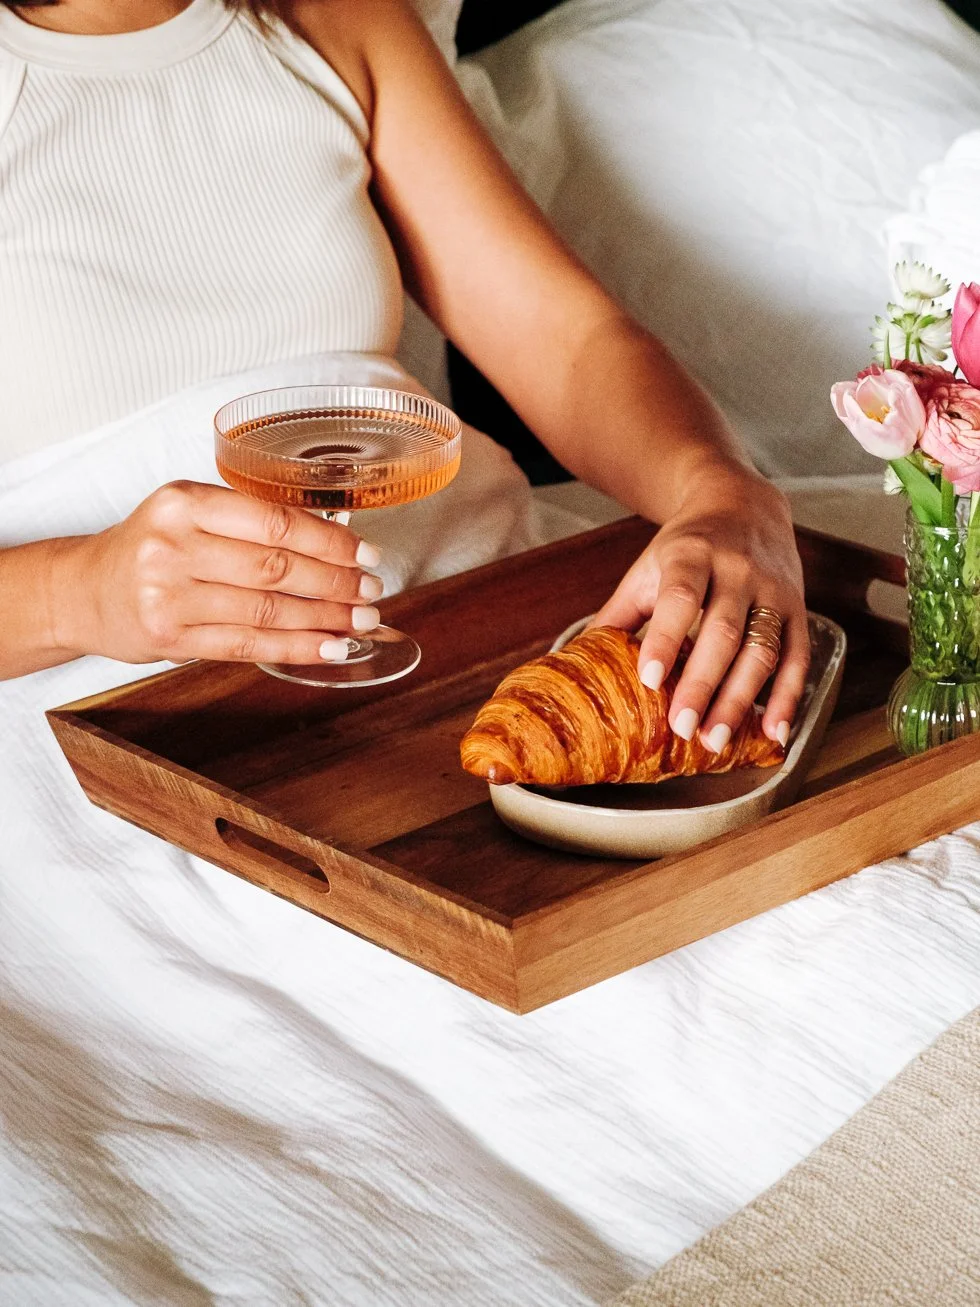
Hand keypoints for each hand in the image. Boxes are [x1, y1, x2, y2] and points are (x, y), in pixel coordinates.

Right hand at [53, 481, 383, 665]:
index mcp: (184, 502)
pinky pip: (248, 645)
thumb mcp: (190, 515)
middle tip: (372, 591)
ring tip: (360, 620)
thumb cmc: (150, 548)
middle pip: (276, 568)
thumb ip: (251, 522)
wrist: (84, 590)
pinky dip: (296, 647)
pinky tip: (329, 647)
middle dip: (336, 582)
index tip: (365, 553)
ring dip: (324, 618)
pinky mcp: (170, 638)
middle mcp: (172, 546)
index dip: (330, 541)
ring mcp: (168, 595)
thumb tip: (337, 533)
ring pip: (267, 610)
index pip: (275, 522)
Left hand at [594, 471, 807, 750]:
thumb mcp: (647, 569)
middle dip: (703, 684)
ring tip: (716, 739)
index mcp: (692, 555)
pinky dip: (788, 697)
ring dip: (741, 699)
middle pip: (724, 632)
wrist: (743, 505)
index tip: (649, 680)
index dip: (665, 639)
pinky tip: (773, 732)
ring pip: (762, 649)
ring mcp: (773, 590)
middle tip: (683, 729)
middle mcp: (738, 570)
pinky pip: (798, 657)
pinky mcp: (799, 608)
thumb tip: (579, 664)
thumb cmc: (686, 548)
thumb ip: (618, 614)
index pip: (681, 597)